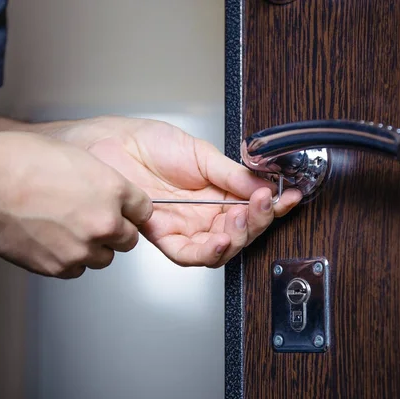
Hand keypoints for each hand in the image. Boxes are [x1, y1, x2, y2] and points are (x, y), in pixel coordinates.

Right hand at [0, 131, 152, 277]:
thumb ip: (99, 181)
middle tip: (92, 222)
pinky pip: (75, 270)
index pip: (143, 210)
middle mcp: (104, 222)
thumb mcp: (75, 157)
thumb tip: (105, 193)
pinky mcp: (59, 266)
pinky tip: (51, 241)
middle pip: (128, 239)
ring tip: (66, 231)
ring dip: (92, 248)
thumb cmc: (21, 162)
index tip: (125, 212)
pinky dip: (68, 260)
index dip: (131, 211)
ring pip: (103, 258)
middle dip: (114, 232)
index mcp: (113, 190)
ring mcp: (82, 247)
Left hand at [51, 116, 301, 267]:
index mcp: (217, 191)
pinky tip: (221, 238)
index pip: (250, 207)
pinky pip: (189, 254)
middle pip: (240, 231)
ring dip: (238, 236)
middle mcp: (204, 213)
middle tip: (263, 204)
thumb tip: (263, 185)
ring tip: (243, 217)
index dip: (271, 206)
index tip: (289, 196)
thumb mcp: (199, 153)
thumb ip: (230, 173)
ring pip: (220, 247)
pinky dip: (209, 251)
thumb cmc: (148, 143)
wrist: (110, 145)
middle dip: (257, 221)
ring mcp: (185, 226)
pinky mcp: (164, 235)